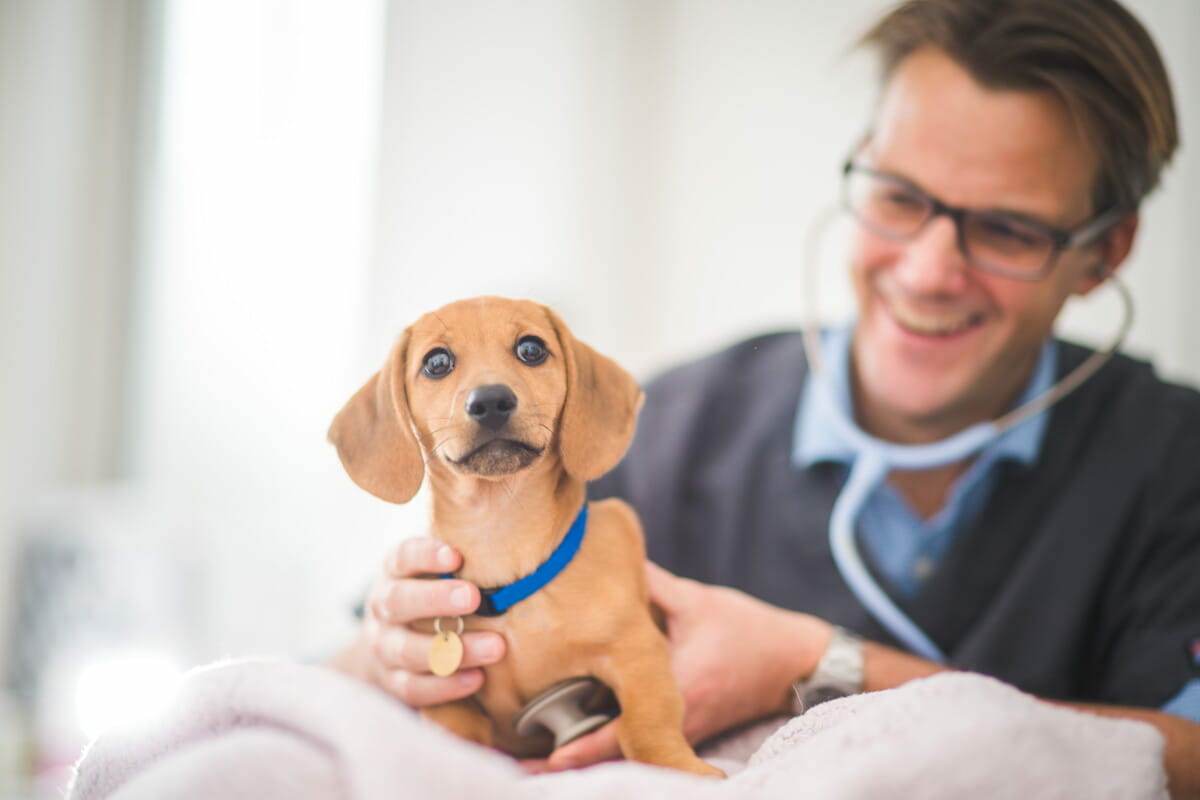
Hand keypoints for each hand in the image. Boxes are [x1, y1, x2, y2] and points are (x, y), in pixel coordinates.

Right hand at [330, 537, 506, 706]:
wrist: (392, 645)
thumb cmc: (435, 594)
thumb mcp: (438, 571)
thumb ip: (463, 558)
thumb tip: (512, 528)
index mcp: (394, 572)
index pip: (402, 557)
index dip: (425, 555)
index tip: (456, 555)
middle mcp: (382, 607)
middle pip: (399, 601)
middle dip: (436, 599)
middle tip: (474, 597)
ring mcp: (383, 646)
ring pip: (408, 650)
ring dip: (453, 649)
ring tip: (496, 647)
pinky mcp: (392, 681)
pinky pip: (413, 688)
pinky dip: (445, 686)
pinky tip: (478, 679)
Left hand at [537, 561, 832, 771]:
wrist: (796, 662)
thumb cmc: (747, 629)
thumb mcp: (695, 601)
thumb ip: (649, 584)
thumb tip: (603, 557)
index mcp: (678, 689)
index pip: (623, 729)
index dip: (584, 746)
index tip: (548, 755)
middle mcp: (679, 719)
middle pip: (618, 752)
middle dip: (575, 759)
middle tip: (528, 766)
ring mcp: (684, 730)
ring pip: (630, 751)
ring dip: (590, 755)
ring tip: (541, 760)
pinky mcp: (688, 729)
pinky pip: (644, 743)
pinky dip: (612, 746)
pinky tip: (579, 743)